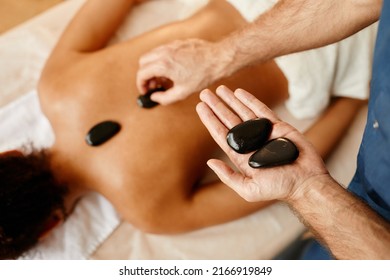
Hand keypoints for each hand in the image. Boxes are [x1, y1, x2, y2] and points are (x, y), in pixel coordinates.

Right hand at [136, 39, 226, 104]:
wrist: (217, 59)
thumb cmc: (202, 75)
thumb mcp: (182, 92)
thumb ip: (165, 98)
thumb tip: (154, 98)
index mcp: (163, 65)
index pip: (141, 73)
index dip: (141, 85)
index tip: (146, 91)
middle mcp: (164, 52)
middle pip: (143, 62)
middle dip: (145, 74)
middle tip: (153, 85)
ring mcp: (170, 45)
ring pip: (151, 54)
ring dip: (152, 66)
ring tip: (162, 78)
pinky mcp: (177, 42)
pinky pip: (161, 50)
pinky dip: (160, 60)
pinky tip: (171, 70)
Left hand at [196, 85, 328, 201]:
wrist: (306, 182)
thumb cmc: (279, 188)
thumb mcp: (249, 189)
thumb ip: (229, 176)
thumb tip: (210, 162)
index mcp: (240, 156)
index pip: (221, 134)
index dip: (210, 120)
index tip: (200, 107)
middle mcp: (250, 142)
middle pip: (229, 120)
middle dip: (216, 106)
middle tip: (204, 94)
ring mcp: (264, 133)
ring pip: (243, 112)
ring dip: (230, 100)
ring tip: (218, 89)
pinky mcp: (278, 126)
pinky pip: (261, 110)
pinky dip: (250, 100)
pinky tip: (239, 92)